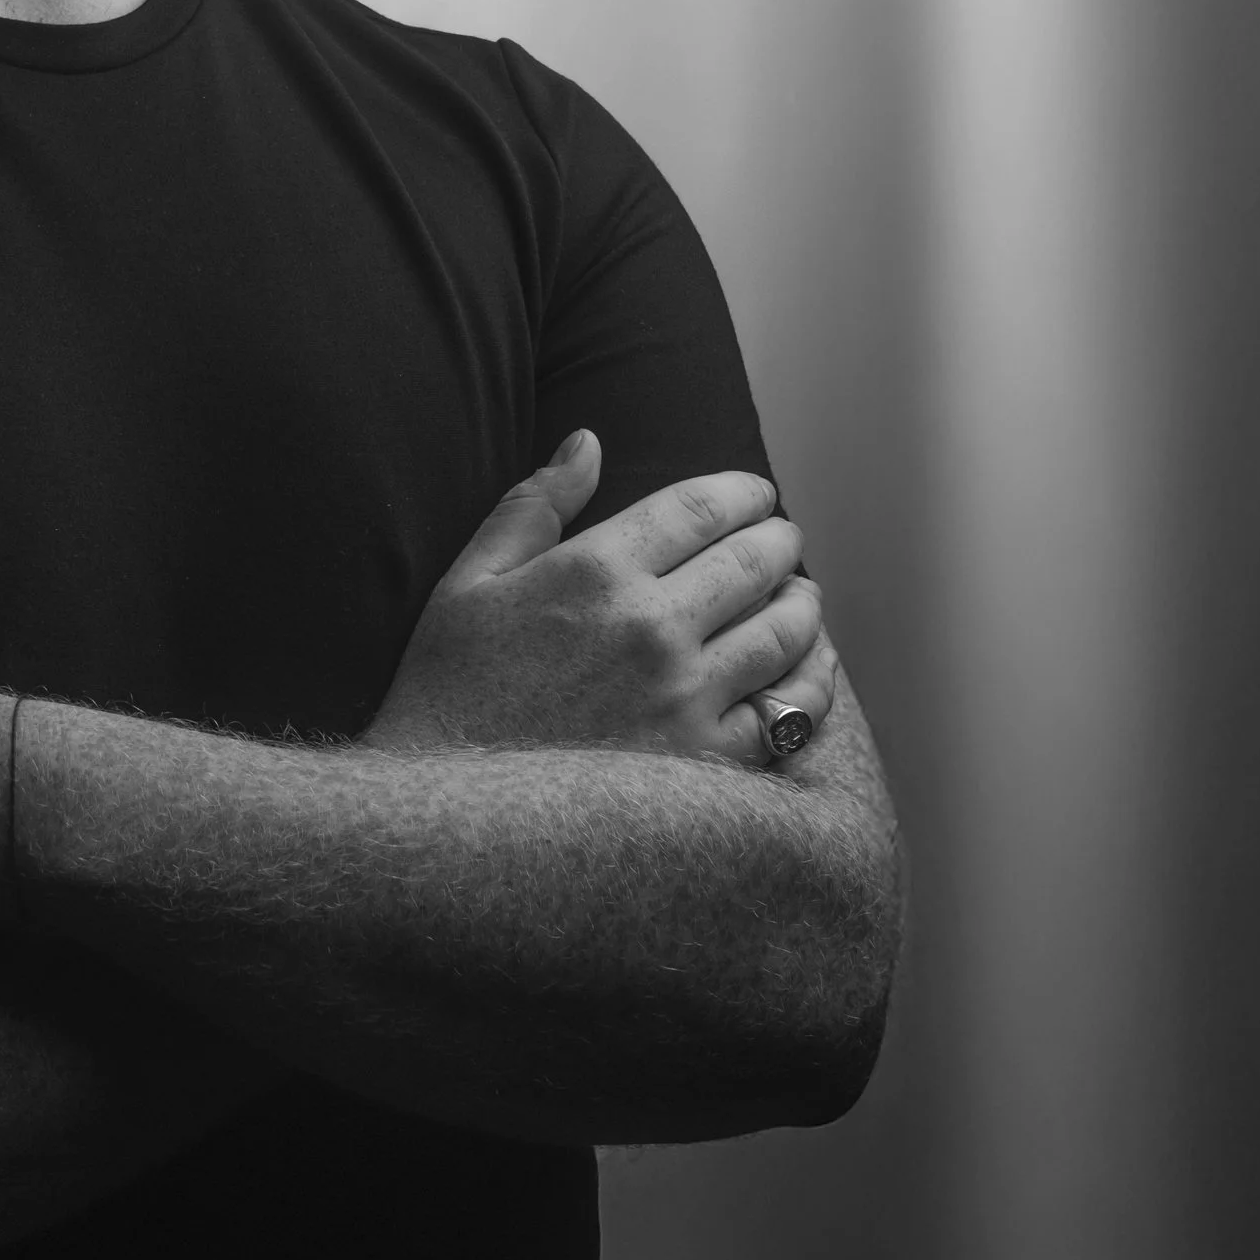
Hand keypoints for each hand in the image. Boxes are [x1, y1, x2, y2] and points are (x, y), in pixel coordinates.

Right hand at [363, 432, 839, 766]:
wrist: (451, 818)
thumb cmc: (449, 692)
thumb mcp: (468, 582)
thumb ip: (532, 505)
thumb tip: (588, 441)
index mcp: (595, 572)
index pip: (700, 507)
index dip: (742, 491)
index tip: (756, 493)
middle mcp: (652, 627)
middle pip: (754, 560)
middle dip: (778, 539)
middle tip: (783, 539)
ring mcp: (687, 697)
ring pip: (785, 629)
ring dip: (803, 602)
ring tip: (800, 595)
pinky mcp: (708, 762)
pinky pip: (790, 710)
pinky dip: (811, 679)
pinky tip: (807, 666)